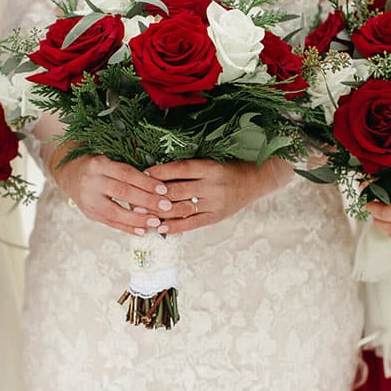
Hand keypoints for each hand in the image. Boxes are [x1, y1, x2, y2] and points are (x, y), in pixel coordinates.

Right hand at [51, 152, 171, 235]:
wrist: (69, 175)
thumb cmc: (97, 166)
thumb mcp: (109, 160)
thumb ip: (128, 170)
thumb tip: (157, 183)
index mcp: (99, 164)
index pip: (127, 174)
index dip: (146, 182)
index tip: (164, 189)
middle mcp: (91, 181)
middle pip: (123, 192)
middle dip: (147, 201)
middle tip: (166, 207)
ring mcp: (88, 200)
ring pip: (116, 212)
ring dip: (138, 219)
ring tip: (156, 222)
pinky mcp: (89, 213)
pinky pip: (110, 223)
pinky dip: (127, 228)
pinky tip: (142, 230)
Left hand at [145, 158, 292, 234]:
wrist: (255, 181)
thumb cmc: (228, 169)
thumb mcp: (210, 162)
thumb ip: (188, 169)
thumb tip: (157, 174)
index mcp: (209, 167)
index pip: (179, 169)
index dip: (159, 172)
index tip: (142, 175)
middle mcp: (212, 185)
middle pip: (177, 191)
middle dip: (154, 195)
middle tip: (134, 197)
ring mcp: (215, 203)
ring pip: (182, 209)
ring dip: (160, 212)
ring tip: (142, 214)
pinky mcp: (216, 217)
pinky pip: (192, 224)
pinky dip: (175, 226)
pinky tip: (160, 228)